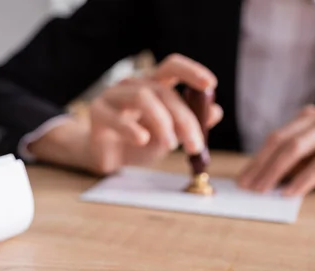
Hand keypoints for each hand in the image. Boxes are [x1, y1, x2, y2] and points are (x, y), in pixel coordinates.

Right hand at [86, 53, 222, 173]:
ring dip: (162, 122)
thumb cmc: (141, 143)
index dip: (192, 71)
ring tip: (170, 145)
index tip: (210, 84)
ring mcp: (113, 95)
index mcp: (153, 84)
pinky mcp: (98, 112)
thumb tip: (216, 112)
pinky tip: (142, 139)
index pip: (172, 66)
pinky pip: (116, 117)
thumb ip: (191, 124)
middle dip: (184, 118)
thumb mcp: (171, 136)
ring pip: (142, 97)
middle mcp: (134, 84)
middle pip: (163, 91)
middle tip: (195, 145)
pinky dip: (132, 129)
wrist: (110, 160)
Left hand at [238, 103, 314, 195]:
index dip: (256, 160)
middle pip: (281, 141)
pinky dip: (302, 180)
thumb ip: (294, 165)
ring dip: (274, 173)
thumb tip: (259, 181)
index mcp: (310, 117)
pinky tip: (289, 194)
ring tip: (261, 192)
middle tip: (245, 188)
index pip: (275, 138)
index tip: (240, 180)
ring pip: (296, 149)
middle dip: (260, 166)